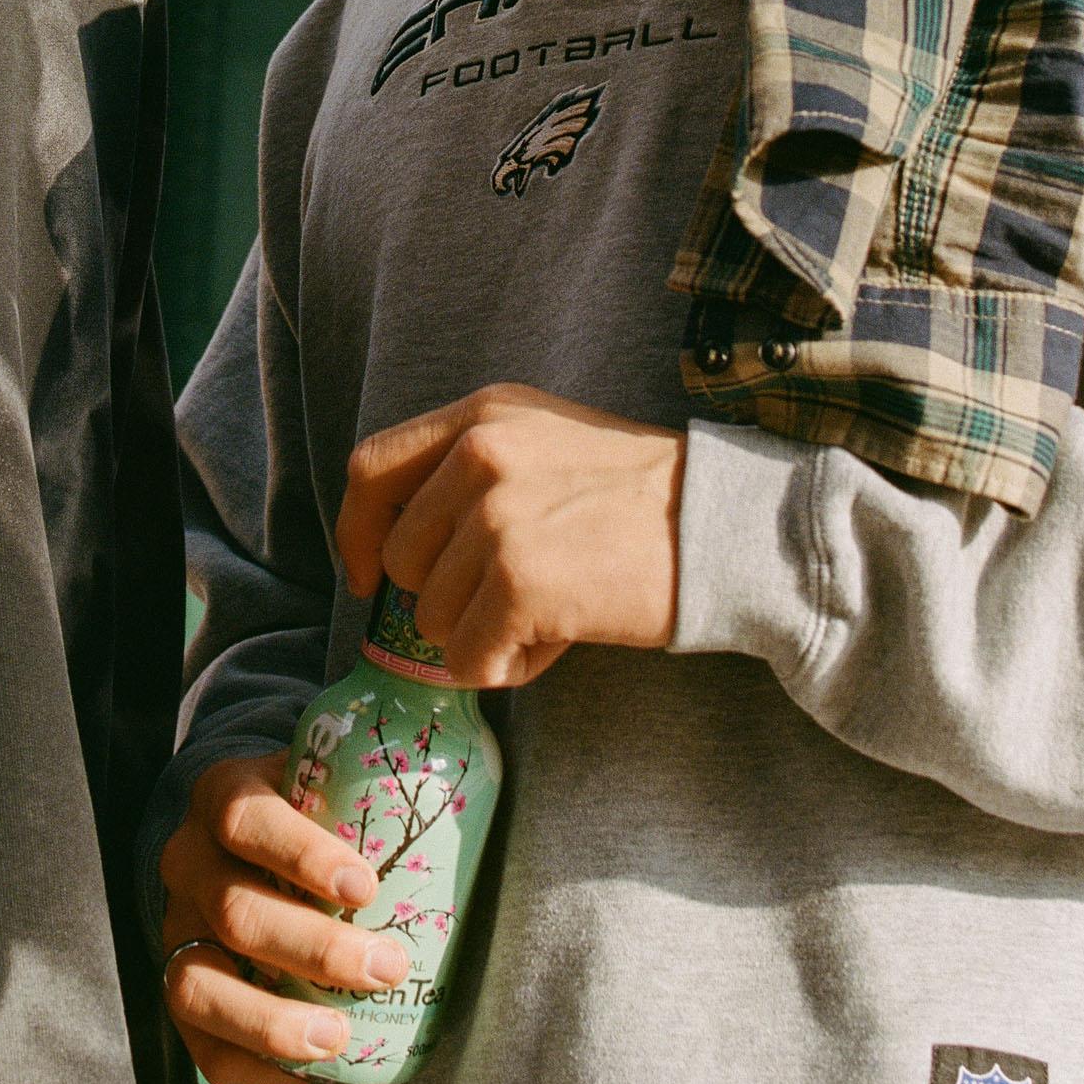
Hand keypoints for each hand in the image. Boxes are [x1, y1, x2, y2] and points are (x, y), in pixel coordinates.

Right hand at [157, 751, 411, 1083]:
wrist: (248, 834)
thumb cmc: (319, 810)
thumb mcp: (335, 773)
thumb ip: (385, 775)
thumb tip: (480, 771)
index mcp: (225, 796)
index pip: (245, 819)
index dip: (301, 854)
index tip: (366, 886)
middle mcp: (189, 862)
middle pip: (234, 910)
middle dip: (315, 949)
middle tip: (387, 966)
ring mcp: (177, 929)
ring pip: (195, 984)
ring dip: (271, 1020)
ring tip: (338, 1038)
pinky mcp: (179, 989)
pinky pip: (198, 1044)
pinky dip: (251, 1065)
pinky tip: (306, 1072)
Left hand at [335, 384, 681, 686]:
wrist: (725, 527)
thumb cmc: (640, 501)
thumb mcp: (546, 445)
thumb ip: (472, 474)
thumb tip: (399, 553)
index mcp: (483, 416)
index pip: (371, 468)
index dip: (357, 533)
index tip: (369, 578)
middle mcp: (480, 454)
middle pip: (401, 559)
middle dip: (445, 599)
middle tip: (514, 601)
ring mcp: (497, 516)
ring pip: (432, 618)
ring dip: (484, 635)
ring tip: (550, 613)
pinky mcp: (520, 580)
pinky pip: (468, 659)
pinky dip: (508, 668)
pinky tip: (559, 641)